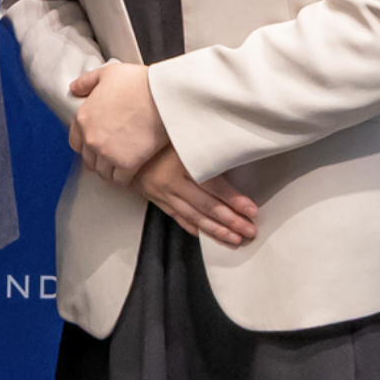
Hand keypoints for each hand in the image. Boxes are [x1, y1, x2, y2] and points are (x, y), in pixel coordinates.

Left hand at [63, 60, 167, 184]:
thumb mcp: (107, 73)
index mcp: (84, 118)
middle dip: (98, 158)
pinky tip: (131, 172)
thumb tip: (74, 89)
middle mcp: (91, 138)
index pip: (75, 141)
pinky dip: (124, 178)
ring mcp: (107, 153)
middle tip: (110, 155)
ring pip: (103, 172)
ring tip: (120, 165)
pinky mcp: (126, 164)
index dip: (85, 143)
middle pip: (89, 159)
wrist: (162, 97)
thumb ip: (87, 81)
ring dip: (110, 170)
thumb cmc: (138, 83)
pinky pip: (120, 180)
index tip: (95, 144)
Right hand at [136, 146, 258, 246]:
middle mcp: (173, 182)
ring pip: (194, 217)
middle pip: (205, 205)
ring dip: (216, 231)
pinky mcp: (159, 201)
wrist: (128, 147)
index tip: (252, 210)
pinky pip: (179, 219)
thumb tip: (239, 153)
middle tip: (250, 231)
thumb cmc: (163, 139)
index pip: (212, 185)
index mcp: (182, 163)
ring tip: (235, 240)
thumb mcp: (185, 139)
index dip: (233, 199)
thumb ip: (206, 150)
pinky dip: (195, 229)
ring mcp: (164, 194)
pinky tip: (210, 237)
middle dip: (230, 221)